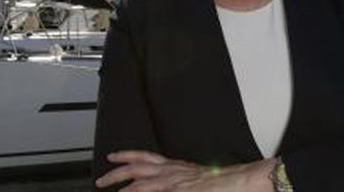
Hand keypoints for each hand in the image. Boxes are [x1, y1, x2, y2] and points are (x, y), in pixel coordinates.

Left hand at [95, 150, 274, 191]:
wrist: (242, 181)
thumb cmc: (225, 183)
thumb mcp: (199, 181)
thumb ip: (185, 183)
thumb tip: (175, 186)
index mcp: (177, 167)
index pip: (147, 157)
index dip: (128, 156)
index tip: (115, 157)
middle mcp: (173, 170)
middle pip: (137, 166)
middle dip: (116, 172)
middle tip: (101, 179)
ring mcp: (175, 181)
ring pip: (140, 179)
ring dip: (120, 184)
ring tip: (106, 186)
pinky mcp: (180, 190)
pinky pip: (152, 191)